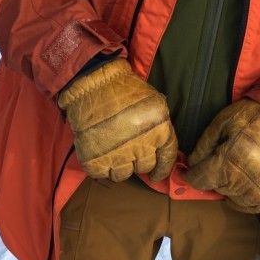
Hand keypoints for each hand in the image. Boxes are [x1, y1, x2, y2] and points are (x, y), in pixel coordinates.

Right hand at [58, 58, 177, 181]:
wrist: (92, 84)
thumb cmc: (124, 90)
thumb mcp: (155, 104)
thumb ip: (161, 128)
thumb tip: (161, 150)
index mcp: (159, 131)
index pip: (166, 160)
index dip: (162, 170)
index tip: (155, 175)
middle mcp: (141, 146)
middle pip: (144, 167)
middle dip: (138, 162)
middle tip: (129, 152)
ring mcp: (117, 155)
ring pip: (123, 175)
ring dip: (120, 167)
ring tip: (114, 154)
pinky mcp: (94, 160)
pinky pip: (101, 174)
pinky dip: (101, 168)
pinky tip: (100, 156)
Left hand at [184, 99, 259, 212]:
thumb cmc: (257, 116)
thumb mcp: (224, 121)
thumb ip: (204, 144)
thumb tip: (191, 164)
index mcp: (228, 161)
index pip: (199, 180)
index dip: (191, 175)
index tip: (190, 171)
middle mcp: (243, 182)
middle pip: (216, 188)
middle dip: (214, 176)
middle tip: (224, 160)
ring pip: (233, 199)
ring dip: (231, 187)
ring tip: (239, 169)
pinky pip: (253, 207)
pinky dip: (246, 199)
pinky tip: (247, 185)